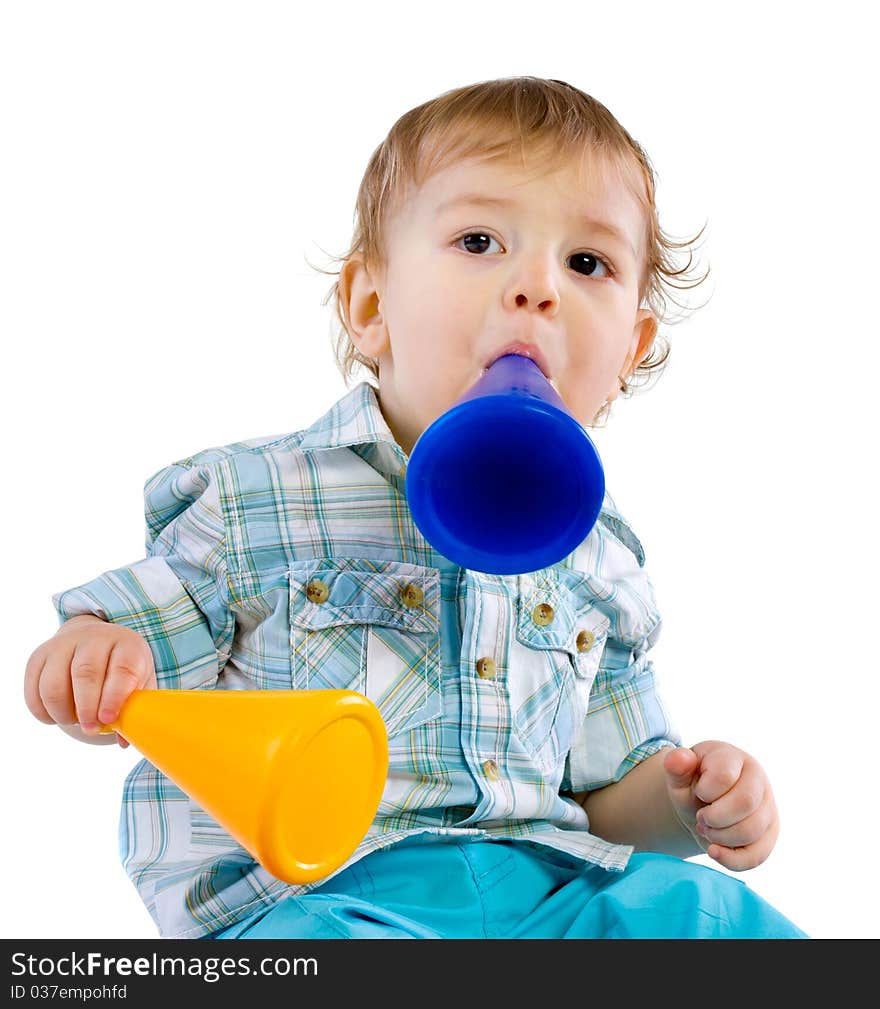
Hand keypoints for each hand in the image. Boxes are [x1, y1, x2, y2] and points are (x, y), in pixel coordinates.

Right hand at [24, 614, 156, 746]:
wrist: (94, 641)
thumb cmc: (121, 668)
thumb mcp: (139, 680)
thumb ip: (135, 708)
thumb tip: (125, 742)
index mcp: (126, 645)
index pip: (122, 669)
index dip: (115, 697)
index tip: (108, 720)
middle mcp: (94, 639)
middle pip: (85, 674)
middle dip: (86, 708)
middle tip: (91, 729)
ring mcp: (63, 645)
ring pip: (54, 684)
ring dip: (62, 712)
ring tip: (75, 721)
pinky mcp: (39, 657)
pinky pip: (33, 690)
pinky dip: (43, 712)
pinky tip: (57, 716)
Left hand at [663, 741, 778, 870]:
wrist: (703, 806)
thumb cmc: (693, 785)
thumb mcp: (680, 775)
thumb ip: (676, 765)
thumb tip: (679, 758)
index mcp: (733, 758)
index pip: (725, 775)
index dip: (706, 791)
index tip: (698, 793)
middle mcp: (757, 779)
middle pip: (745, 803)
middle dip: (715, 817)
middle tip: (700, 818)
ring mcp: (768, 806)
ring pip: (752, 831)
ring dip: (721, 837)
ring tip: (707, 830)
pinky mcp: (770, 833)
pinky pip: (758, 855)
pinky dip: (731, 859)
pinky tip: (714, 851)